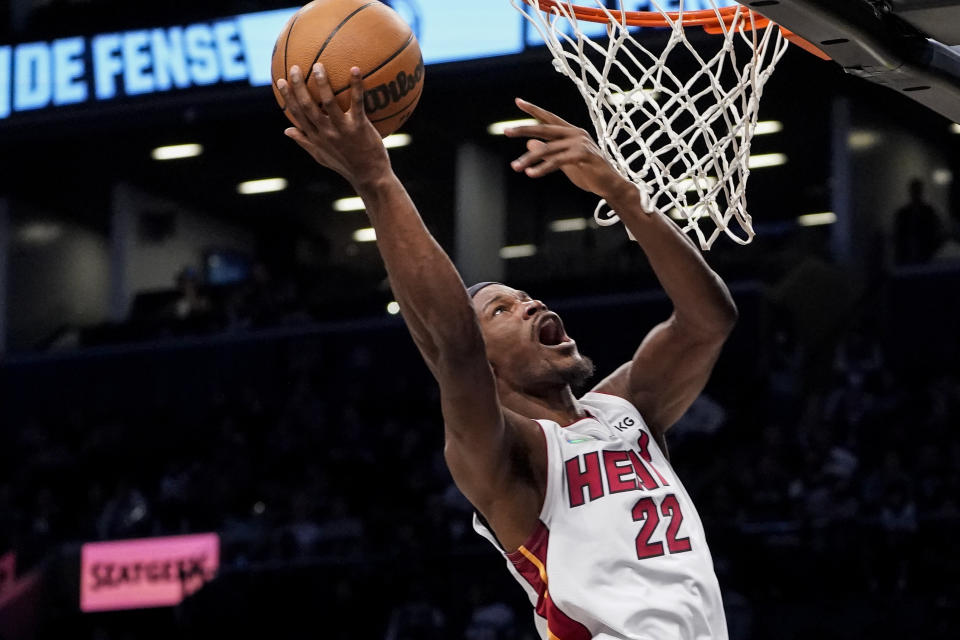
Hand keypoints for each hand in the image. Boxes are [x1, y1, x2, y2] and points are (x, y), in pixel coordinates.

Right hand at [277, 64, 389, 188]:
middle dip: (299, 86)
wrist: (370, 177)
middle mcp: (326, 132)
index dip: (287, 97)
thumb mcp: (321, 157)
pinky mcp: (359, 126)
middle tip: (295, 67)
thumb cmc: (346, 165)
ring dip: (322, 83)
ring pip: (328, 102)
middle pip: (307, 106)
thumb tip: (286, 130)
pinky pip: (357, 102)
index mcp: (316, 137)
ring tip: (318, 66)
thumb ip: (304, 142)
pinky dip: (356, 85)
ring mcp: (342, 129)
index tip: (280, 81)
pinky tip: (355, 69)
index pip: (297, 114)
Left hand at [505, 99, 632, 201]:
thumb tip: (529, 144)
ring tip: (515, 167)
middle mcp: (575, 133)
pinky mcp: (583, 155)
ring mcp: (580, 143)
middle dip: (524, 129)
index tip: (518, 101)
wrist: (610, 186)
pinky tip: (531, 173)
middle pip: (545, 129)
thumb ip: (548, 152)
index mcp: (571, 132)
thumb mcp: (563, 162)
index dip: (533, 110)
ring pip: (548, 149)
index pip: (549, 118)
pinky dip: (542, 168)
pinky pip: (557, 161)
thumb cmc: (588, 173)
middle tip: (506, 131)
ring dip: (529, 159)